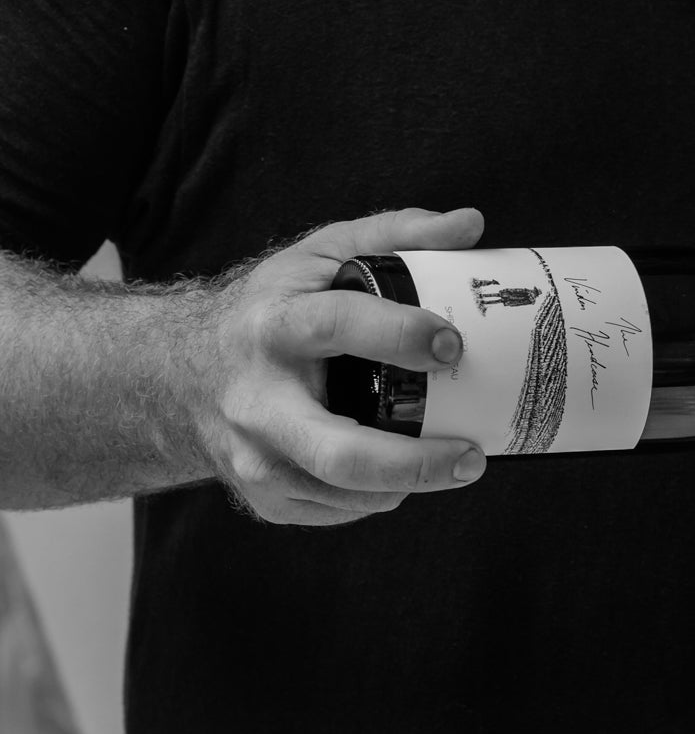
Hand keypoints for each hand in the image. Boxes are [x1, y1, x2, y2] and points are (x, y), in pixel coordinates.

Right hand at [192, 205, 487, 526]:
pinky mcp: (262, 497)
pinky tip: (398, 471)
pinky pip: (336, 510)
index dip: (400, 335)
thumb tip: (470, 224)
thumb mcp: (321, 256)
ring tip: (454, 462)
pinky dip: (377, 495)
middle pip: (339, 451)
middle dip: (414, 463)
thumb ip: (394, 234)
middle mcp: (258, 399)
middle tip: (471, 456)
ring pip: (344, 493)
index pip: (337, 327)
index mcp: (275, 327)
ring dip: (409, 484)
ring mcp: (256, 457)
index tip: (453, 347)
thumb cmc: (270, 310)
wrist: (183, 374)